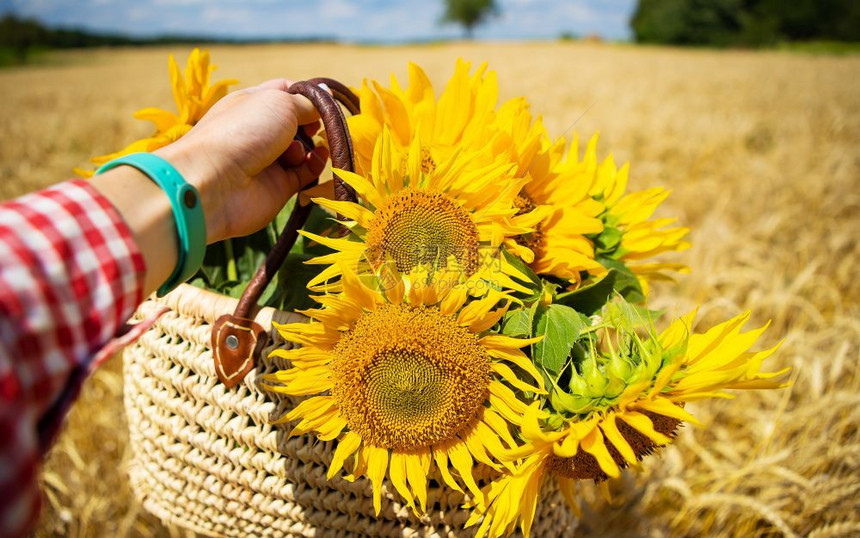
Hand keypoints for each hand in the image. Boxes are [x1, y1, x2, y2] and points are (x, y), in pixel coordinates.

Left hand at [155, 78, 328, 243]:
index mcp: (252, 103)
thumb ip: (307, 102)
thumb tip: (326, 92)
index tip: (325, 99)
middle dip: (312, 120)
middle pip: (297, 120)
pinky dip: (315, 163)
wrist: (215, 183)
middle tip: (320, 122)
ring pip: (303, 147)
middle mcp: (259, 130)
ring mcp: (269, 159)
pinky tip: (318, 156)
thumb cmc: (243, 131)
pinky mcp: (279, 186)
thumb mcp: (279, 103)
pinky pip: (305, 171)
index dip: (306, 94)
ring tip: (306, 145)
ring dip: (311, 143)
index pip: (285, 91)